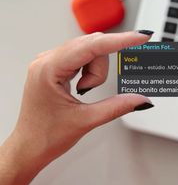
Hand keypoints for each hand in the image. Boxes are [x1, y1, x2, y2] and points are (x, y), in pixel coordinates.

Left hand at [8, 31, 153, 174]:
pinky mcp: (54, 67)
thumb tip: (141, 99)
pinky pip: (81, 57)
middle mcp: (46, 60)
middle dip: (101, 68)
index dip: (119, 40)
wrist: (29, 147)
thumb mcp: (85, 120)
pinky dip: (89, 71)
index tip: (140, 37)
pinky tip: (83, 86)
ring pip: (88, 51)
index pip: (92, 46)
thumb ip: (116, 107)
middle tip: (92, 90)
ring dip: (94, 72)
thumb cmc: (46, 135)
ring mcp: (49, 62)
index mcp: (49, 69)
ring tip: (83, 93)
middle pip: (91, 46)